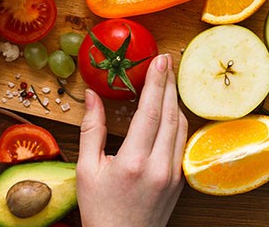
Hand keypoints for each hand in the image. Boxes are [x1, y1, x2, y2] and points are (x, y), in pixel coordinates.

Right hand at [76, 54, 187, 226]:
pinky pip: (182, 142)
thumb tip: (92, 95)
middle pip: (170, 114)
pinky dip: (177, 121)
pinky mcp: (179, 180)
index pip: (149, 112)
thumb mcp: (86, 170)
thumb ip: (92, 129)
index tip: (160, 59)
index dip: (156, 82)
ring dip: (175, 100)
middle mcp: (159, 166)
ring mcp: (173, 174)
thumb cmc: (100, 210)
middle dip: (169, 84)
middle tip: (166, 60)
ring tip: (168, 80)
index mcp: (133, 162)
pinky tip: (170, 110)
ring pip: (180, 127)